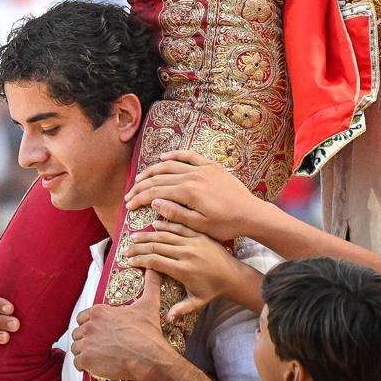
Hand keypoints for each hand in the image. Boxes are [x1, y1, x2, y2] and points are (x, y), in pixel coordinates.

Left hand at [70, 269, 171, 380]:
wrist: (149, 357)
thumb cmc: (148, 332)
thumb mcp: (149, 304)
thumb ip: (151, 284)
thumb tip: (154, 269)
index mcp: (99, 311)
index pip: (82, 318)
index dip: (90, 326)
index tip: (99, 333)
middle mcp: (89, 325)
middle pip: (78, 333)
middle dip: (86, 340)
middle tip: (99, 347)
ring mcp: (87, 342)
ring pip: (76, 348)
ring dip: (84, 353)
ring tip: (97, 358)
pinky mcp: (87, 359)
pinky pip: (77, 363)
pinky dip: (84, 366)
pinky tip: (95, 367)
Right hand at [124, 220, 252, 321]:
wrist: (233, 276)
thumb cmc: (212, 290)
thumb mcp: (197, 302)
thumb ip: (180, 309)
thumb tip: (166, 319)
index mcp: (183, 270)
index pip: (155, 262)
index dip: (140, 260)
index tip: (129, 261)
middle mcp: (186, 254)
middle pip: (156, 247)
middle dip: (138, 247)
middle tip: (126, 249)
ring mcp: (192, 243)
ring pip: (165, 235)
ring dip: (147, 235)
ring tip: (134, 236)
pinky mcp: (198, 235)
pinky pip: (179, 227)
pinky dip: (165, 225)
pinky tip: (154, 224)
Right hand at [125, 150, 264, 242]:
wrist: (251, 214)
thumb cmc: (226, 224)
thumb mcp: (199, 225)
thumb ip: (175, 213)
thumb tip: (154, 203)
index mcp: (188, 191)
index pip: (156, 192)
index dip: (140, 198)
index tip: (129, 205)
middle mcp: (192, 175)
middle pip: (159, 178)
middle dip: (141, 186)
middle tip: (130, 194)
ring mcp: (202, 168)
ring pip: (170, 165)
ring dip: (153, 170)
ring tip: (140, 178)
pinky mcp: (211, 166)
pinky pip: (190, 156)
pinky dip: (175, 155)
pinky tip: (163, 157)